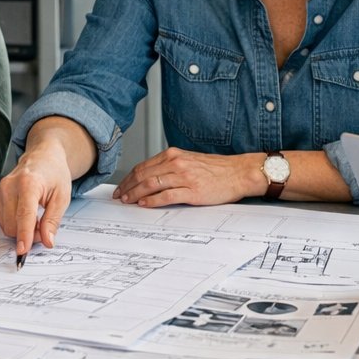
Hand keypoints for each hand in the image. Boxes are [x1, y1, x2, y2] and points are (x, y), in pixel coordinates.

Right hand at [0, 145, 73, 254]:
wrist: (42, 158)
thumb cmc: (54, 174)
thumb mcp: (62, 197)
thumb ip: (53, 221)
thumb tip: (47, 242)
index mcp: (28, 183)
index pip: (24, 215)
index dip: (24, 235)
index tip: (23, 250)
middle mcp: (9, 186)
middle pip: (13, 224)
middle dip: (29, 234)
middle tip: (44, 227)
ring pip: (6, 226)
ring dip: (21, 230)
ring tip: (36, 218)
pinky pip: (2, 221)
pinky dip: (14, 223)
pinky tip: (24, 214)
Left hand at [117, 147, 262, 206]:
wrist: (239, 173)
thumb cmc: (217, 169)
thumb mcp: (189, 161)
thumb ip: (171, 167)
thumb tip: (151, 179)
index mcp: (174, 155)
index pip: (143, 166)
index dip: (129, 178)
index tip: (122, 186)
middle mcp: (176, 163)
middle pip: (143, 175)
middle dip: (128, 186)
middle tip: (119, 196)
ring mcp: (184, 177)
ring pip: (151, 184)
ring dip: (136, 194)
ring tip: (128, 201)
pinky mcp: (192, 191)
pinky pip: (166, 196)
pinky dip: (152, 201)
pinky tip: (144, 204)